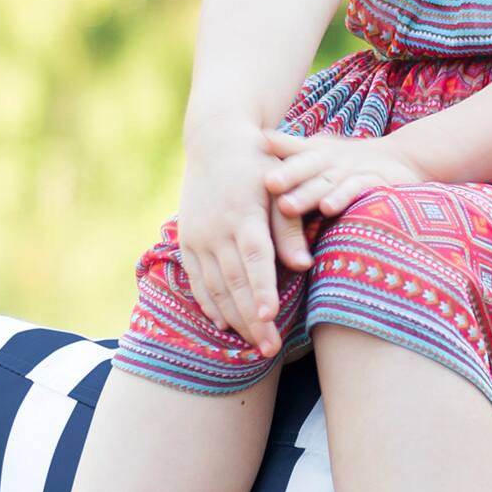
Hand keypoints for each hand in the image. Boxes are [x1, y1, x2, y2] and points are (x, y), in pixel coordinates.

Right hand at [176, 120, 289, 357]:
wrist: (215, 142)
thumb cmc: (260, 164)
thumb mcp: (281, 186)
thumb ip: (290, 227)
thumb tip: (304, 265)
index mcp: (244, 214)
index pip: (254, 259)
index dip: (261, 290)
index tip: (269, 318)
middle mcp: (217, 229)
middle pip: (235, 282)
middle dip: (252, 320)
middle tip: (270, 350)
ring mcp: (198, 236)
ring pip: (215, 287)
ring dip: (233, 319)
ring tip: (252, 348)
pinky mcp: (187, 240)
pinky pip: (197, 280)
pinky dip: (209, 304)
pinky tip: (223, 324)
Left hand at [259, 126, 427, 219]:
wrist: (402, 160)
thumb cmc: (347, 161)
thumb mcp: (319, 151)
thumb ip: (290, 147)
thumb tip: (256, 137)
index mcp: (316, 151)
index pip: (294, 148)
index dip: (277, 146)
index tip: (258, 142)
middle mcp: (332, 159)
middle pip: (308, 165)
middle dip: (288, 175)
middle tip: (268, 183)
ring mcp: (353, 171)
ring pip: (327, 181)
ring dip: (307, 194)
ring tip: (287, 206)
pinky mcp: (374, 183)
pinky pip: (356, 190)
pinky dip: (343, 198)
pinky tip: (328, 209)